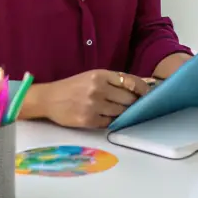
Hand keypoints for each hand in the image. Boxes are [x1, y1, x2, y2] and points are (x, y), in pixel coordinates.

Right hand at [39, 70, 153, 128]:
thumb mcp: (92, 76)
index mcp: (100, 75)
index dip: (142, 89)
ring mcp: (93, 105)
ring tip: (119, 111)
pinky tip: (106, 117)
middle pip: (128, 98)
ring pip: (120, 112)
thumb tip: (138, 87)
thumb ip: (113, 81)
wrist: (48, 99)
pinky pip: (109, 122)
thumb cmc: (73, 87)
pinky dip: (110, 121)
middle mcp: (98, 89)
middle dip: (133, 102)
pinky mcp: (88, 120)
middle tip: (135, 105)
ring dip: (122, 113)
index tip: (149, 94)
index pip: (130, 81)